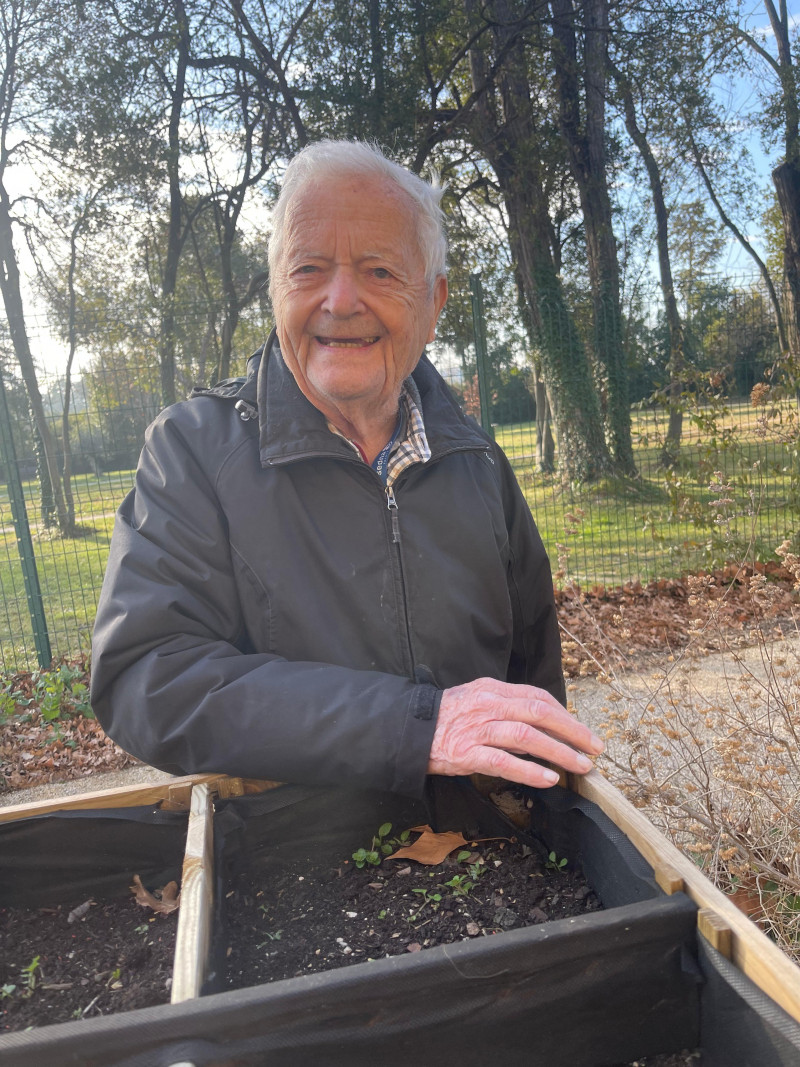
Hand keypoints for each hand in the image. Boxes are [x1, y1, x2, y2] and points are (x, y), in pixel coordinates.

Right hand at [428, 677, 603, 788]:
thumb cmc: (445, 717)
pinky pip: (503, 762)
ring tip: (581, 766)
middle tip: (595, 747)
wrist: (408, 729)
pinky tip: (548, 779)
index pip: (536, 696)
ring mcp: (477, 729)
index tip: (582, 730)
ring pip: (526, 737)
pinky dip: (529, 771)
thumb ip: (505, 707)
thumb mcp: (476, 699)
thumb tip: (540, 724)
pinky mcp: (466, 753)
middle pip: (538, 713)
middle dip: (572, 731)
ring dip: (559, 752)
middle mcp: (488, 705)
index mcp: (493, 690)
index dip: (564, 713)